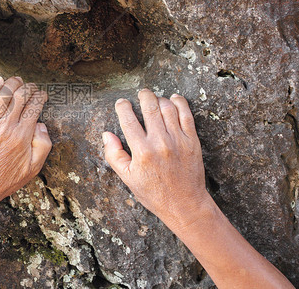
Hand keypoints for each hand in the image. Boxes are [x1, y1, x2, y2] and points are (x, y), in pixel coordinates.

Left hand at [0, 76, 51, 210]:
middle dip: (29, 87)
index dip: (40, 97)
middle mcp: (6, 126)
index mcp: (22, 136)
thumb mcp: (33, 169)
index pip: (34, 107)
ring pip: (3, 95)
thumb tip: (41, 125)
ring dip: (12, 83)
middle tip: (31, 86)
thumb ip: (43, 145)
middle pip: (20, 97)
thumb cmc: (6, 180)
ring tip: (17, 80)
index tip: (42, 95)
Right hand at [102, 89, 209, 227]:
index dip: (123, 106)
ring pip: (168, 108)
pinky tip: (173, 99)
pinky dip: (180, 103)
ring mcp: (178, 140)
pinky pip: (186, 114)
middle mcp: (160, 143)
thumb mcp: (128, 178)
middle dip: (144, 96)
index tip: (122, 103)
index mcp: (142, 152)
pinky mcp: (192, 141)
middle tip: (141, 93)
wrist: (185, 204)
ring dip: (160, 99)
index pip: (129, 120)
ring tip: (155, 99)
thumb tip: (106, 134)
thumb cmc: (154, 193)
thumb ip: (114, 155)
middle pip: (150, 108)